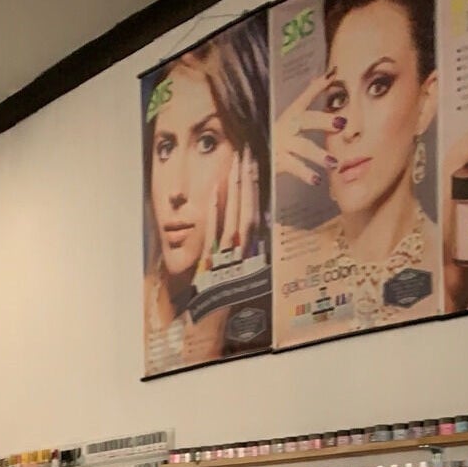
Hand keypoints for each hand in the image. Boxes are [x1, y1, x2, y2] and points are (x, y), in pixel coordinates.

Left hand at [199, 150, 262, 279]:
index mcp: (254, 245)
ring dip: (234, 186)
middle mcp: (245, 247)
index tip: (253, 158)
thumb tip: (250, 215)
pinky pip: (213, 229)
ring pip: (234, 212)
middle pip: (247, 204)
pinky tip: (213, 189)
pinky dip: (214, 209)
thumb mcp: (242, 262)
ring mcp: (229, 252)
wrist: (214, 318)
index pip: (255, 206)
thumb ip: (247, 240)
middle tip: (246, 149)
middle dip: (247, 176)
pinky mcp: (212, 259)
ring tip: (234, 160)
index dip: (254, 182)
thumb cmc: (227, 292)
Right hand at [274, 71, 343, 189]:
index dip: (317, 86)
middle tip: (341, 123)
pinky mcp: (275, 161)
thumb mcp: (285, 121)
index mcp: (288, 116)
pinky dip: (305, 173)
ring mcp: (279, 144)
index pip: (304, 98)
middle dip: (323, 121)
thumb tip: (319, 78)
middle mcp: (283, 127)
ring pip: (303, 147)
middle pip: (306, 120)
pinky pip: (293, 167)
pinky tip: (316, 179)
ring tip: (333, 162)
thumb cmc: (269, 140)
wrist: (245, 160)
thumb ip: (304, 103)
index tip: (332, 75)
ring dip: (319, 154)